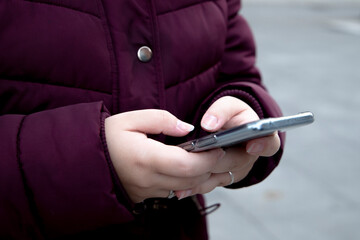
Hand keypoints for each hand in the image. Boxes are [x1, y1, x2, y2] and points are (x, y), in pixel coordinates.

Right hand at [104, 110, 224, 202]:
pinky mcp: (147, 196)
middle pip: (191, 179)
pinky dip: (191, 182)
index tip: (219, 147)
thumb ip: (162, 120)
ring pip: (187, 188)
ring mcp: (147, 192)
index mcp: (144, 159)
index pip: (185, 164)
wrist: (85, 160)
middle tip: (230, 154)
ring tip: (220, 162)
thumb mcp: (130, 119)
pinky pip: (176, 192)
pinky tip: (200, 171)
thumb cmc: (107, 136)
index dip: (207, 158)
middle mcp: (147, 180)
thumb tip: (188, 129)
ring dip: (206, 177)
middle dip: (214, 167)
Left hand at [175, 96, 279, 198]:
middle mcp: (250, 157)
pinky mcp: (221, 179)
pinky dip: (194, 187)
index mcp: (260, 137)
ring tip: (183, 176)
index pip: (270, 144)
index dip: (263, 146)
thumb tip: (209, 124)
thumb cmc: (229, 116)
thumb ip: (220, 111)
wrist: (224, 129)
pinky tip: (179, 189)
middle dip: (217, 159)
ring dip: (203, 177)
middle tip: (199, 155)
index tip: (251, 146)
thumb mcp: (228, 106)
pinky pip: (209, 186)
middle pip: (236, 162)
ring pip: (220, 178)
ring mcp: (235, 171)